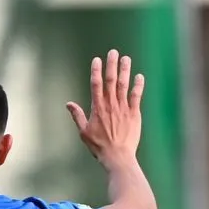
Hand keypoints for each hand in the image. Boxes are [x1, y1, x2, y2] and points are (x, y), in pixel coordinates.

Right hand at [66, 49, 143, 164]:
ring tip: (126, 58)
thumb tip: (68, 104)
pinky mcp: (134, 114)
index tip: (97, 60)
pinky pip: (136, 96)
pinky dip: (138, 86)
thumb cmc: (99, 146)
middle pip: (110, 80)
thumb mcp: (84, 132)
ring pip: (123, 85)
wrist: (117, 156)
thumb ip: (77, 116)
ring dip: (125, 70)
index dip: (96, 71)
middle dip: (111, 65)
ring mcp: (123, 108)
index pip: (96, 84)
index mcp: (97, 108)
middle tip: (113, 52)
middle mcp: (110, 105)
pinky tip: (139, 76)